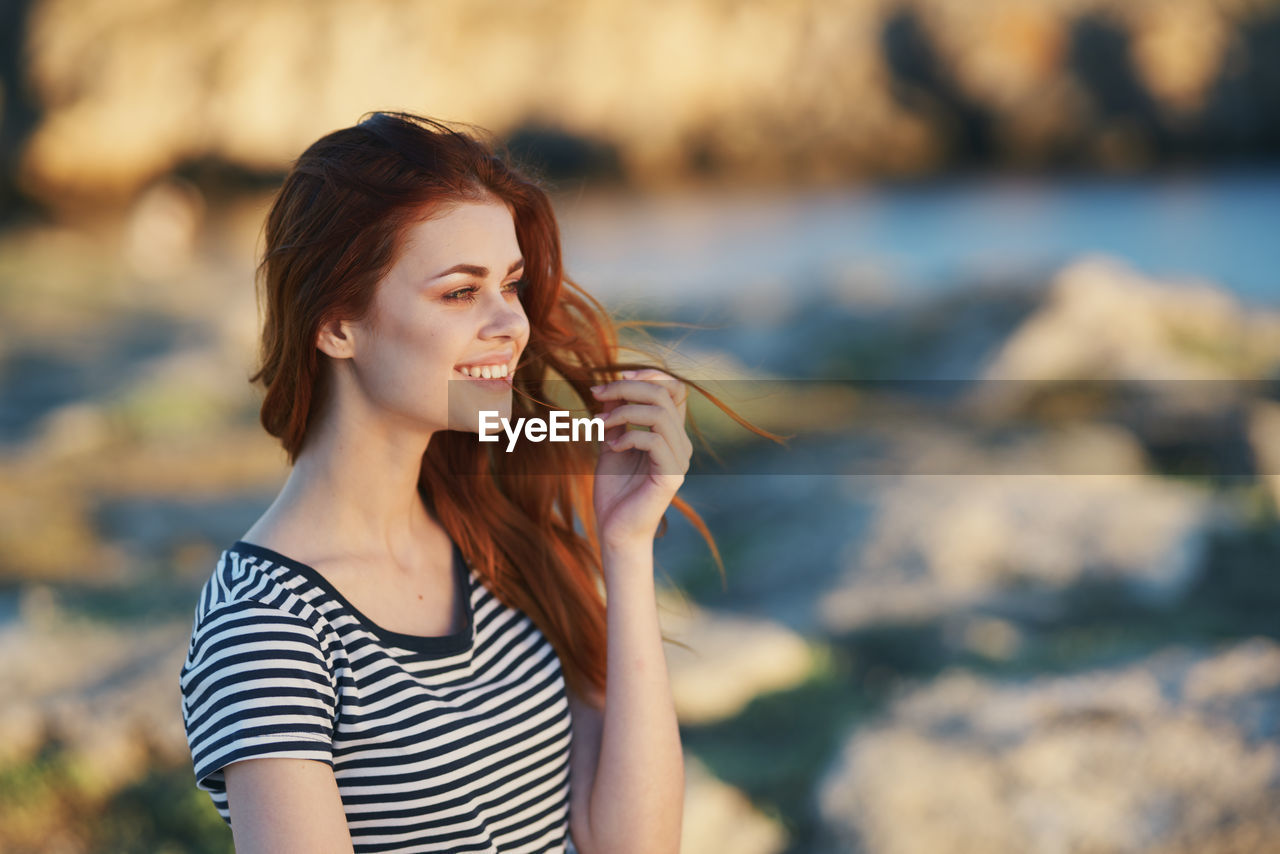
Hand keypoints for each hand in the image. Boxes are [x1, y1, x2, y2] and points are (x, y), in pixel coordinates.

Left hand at [590, 368, 692, 549]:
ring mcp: (680, 459)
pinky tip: (611, 448)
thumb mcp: (611, 441)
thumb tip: (612, 383)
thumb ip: (616, 415)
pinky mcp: (672, 475)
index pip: (674, 388)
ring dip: (623, 412)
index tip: (615, 378)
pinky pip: (654, 440)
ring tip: (599, 424)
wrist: (615, 530)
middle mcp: (682, 443)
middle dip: (627, 387)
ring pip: (660, 413)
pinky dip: (627, 437)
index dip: (650, 374)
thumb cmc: (614, 489)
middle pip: (664, 393)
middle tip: (596, 394)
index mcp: (671, 433)